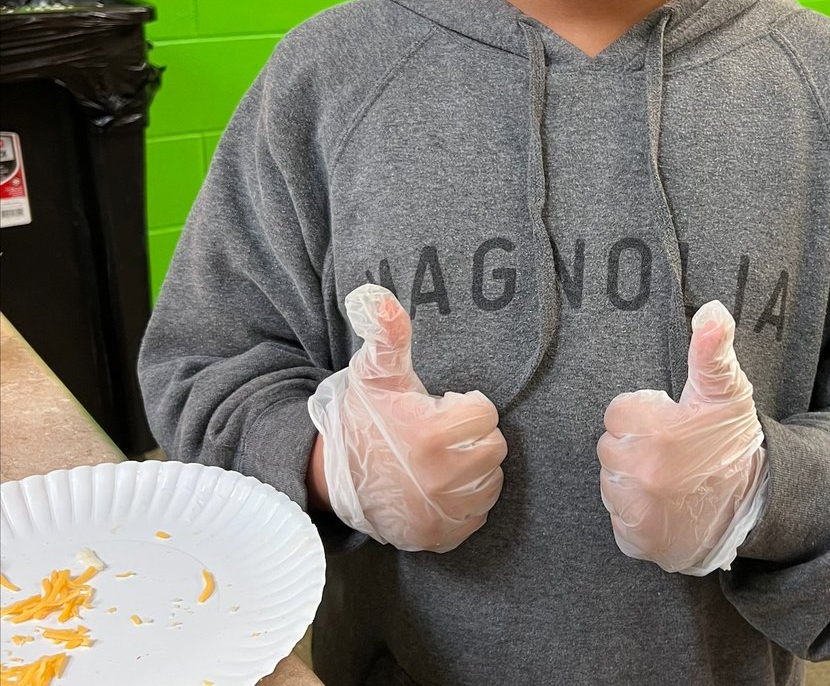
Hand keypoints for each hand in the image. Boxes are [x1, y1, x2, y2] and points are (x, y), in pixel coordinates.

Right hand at [308, 284, 506, 552]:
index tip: (440, 409)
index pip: (486, 414)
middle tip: (440, 434)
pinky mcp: (440, 537)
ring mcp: (441, 513)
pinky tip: (440, 485)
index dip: (464, 407)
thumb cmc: (362, 418)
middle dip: (472, 436)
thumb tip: (376, 296)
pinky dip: (466, 500)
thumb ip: (387, 334)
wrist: (332, 478)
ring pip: (491, 480)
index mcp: (432, 435)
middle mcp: (441, 480)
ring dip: (473, 467)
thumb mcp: (374, 372)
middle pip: (493, 448)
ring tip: (440, 458)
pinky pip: (479, 514)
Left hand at [597, 300, 767, 574]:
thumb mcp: (726, 390)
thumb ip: (711, 349)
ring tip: (669, 478)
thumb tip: (711, 310)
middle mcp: (643, 474)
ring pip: (611, 482)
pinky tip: (664, 505)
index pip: (617, 412)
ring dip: (632, 478)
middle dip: (635, 444)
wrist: (754, 505)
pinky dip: (635, 513)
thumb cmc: (733, 442)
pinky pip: (617, 517)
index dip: (644, 414)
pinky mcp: (638, 541)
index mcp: (658, 432)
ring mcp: (639, 512)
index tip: (669, 423)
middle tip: (671, 451)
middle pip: (610, 447)